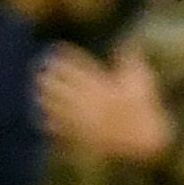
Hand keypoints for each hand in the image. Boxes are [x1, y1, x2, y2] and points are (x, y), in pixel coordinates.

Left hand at [35, 46, 173, 165]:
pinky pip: (52, 125)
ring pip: (48, 103)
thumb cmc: (144, 110)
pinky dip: (47, 119)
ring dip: (43, 95)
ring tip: (39, 91)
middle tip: (42, 70)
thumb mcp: (141, 80)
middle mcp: (80, 99)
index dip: (61, 56)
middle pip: (53, 83)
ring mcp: (75, 117)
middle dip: (46, 75)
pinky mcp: (74, 134)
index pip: (70, 64)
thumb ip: (131, 59)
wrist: (142, 143)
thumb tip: (129, 40)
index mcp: (95, 83)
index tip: (56, 50)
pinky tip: (46, 117)